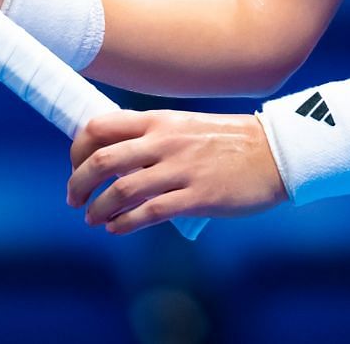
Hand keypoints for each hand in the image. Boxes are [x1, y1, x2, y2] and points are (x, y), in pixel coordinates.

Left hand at [68, 110, 287, 234]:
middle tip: (73, 198)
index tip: (75, 166)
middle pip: (102, 160)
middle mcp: (165, 141)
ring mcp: (181, 169)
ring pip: (121, 190)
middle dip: (78, 182)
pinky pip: (149, 213)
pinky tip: (116, 228)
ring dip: (98, 209)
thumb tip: (119, 160)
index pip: (100, 127)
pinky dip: (124, 223)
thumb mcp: (186, 126)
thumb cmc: (228, 142)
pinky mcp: (197, 197)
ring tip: (92, 219)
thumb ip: (154, 138)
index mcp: (159, 120)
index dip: (77, 149)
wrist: (276, 152)